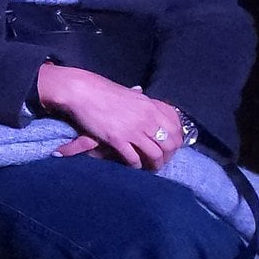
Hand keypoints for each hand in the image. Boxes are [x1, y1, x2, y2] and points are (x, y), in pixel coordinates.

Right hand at [38, 64, 183, 168]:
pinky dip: (136, 165)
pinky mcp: (117, 138)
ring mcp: (133, 129)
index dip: (176, 142)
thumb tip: (140, 92)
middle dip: (167, 157)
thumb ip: (138, 98)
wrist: (82, 91)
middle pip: (168, 144)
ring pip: (154, 154)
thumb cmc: (102, 90)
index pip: (175, 129)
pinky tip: (133, 166)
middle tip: (161, 161)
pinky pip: (133, 157)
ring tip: (150, 168)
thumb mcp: (128, 93)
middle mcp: (147, 119)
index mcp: (151, 107)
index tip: (170, 149)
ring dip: (154, 164)